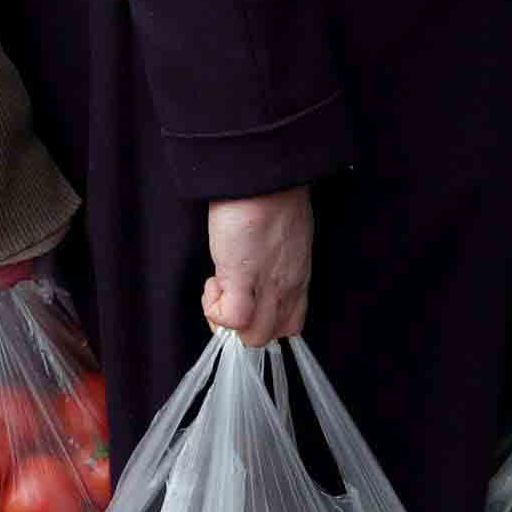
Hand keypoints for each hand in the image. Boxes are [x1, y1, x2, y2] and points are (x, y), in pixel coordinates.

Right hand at [202, 187, 312, 346]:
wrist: (261, 175)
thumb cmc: (270, 194)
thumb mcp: (284, 232)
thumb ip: (276, 254)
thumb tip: (256, 263)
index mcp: (298, 275)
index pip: (291, 323)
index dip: (263, 319)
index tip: (246, 299)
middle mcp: (288, 286)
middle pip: (272, 335)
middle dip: (244, 325)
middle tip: (227, 295)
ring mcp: (268, 285)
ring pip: (254, 337)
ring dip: (229, 320)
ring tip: (218, 289)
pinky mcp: (241, 277)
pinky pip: (231, 318)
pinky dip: (216, 309)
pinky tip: (212, 284)